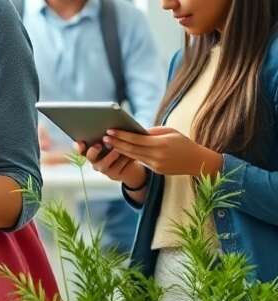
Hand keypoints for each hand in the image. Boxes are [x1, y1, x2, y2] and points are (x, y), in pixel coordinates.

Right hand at [76, 140, 149, 188]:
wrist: (130, 167)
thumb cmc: (121, 150)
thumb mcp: (114, 142)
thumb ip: (109, 137)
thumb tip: (110, 129)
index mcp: (92, 151)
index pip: (81, 149)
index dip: (78, 146)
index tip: (81, 142)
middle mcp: (95, 161)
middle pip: (90, 157)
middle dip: (93, 151)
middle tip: (99, 145)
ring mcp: (103, 170)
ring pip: (104, 164)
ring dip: (111, 155)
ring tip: (118, 149)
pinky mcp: (113, 175)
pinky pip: (117, 167)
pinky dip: (123, 160)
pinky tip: (130, 155)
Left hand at [103, 127, 223, 176]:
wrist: (198, 162)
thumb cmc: (183, 142)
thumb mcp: (170, 132)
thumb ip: (152, 131)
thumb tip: (135, 130)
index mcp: (161, 144)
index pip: (136, 139)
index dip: (121, 135)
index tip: (110, 131)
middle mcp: (157, 156)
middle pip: (131, 149)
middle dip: (116, 143)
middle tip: (104, 137)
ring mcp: (156, 165)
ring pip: (133, 156)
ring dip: (120, 150)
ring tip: (109, 143)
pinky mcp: (156, 170)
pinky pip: (140, 161)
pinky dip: (130, 155)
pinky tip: (121, 150)